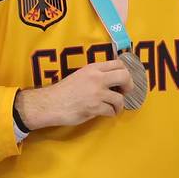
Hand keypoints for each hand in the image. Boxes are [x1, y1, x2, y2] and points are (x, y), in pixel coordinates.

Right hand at [15, 59, 135, 129]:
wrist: (50, 103)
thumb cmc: (63, 91)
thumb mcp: (80, 76)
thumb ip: (95, 75)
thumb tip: (113, 79)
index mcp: (92, 69)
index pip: (118, 64)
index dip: (125, 72)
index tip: (123, 80)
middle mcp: (96, 78)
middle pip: (125, 76)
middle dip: (129, 86)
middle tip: (124, 91)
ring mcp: (96, 93)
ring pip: (120, 99)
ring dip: (118, 105)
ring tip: (111, 107)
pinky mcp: (95, 107)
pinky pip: (111, 111)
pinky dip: (109, 113)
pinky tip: (103, 112)